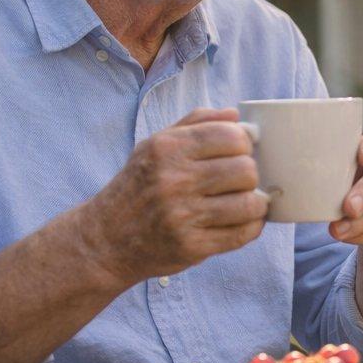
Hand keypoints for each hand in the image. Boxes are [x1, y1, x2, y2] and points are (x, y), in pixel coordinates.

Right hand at [84, 108, 267, 282]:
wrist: (105, 239)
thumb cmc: (138, 186)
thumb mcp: (155, 145)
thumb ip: (196, 123)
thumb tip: (236, 115)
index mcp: (167, 149)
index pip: (231, 136)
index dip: (244, 143)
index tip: (240, 152)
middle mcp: (173, 181)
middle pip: (245, 170)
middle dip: (250, 174)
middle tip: (241, 180)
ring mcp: (182, 216)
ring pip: (249, 204)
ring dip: (256, 203)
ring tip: (247, 201)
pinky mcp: (191, 246)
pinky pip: (242, 234)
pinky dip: (252, 226)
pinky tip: (244, 221)